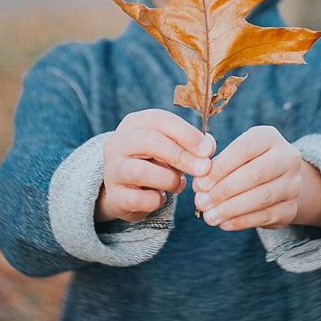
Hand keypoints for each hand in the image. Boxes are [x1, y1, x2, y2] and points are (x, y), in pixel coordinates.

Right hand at [96, 109, 215, 223]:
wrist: (125, 191)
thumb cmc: (155, 163)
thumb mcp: (172, 148)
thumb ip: (191, 145)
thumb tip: (208, 147)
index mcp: (134, 123)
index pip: (160, 120)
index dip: (186, 134)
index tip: (207, 150)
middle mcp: (118, 143)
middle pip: (150, 141)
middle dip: (181, 156)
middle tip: (204, 169)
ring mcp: (112, 169)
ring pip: (142, 171)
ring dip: (169, 180)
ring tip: (178, 184)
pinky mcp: (114, 196)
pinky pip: (138, 199)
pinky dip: (156, 201)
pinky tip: (160, 198)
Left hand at [192, 125, 306, 230]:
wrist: (277, 183)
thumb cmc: (245, 165)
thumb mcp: (234, 155)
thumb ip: (215, 163)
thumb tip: (200, 181)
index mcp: (269, 137)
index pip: (243, 150)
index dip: (220, 167)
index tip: (200, 183)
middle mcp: (287, 158)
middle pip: (255, 173)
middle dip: (224, 190)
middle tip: (201, 202)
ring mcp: (293, 184)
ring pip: (261, 197)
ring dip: (231, 208)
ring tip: (209, 216)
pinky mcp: (291, 208)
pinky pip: (266, 216)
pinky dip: (242, 221)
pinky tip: (224, 223)